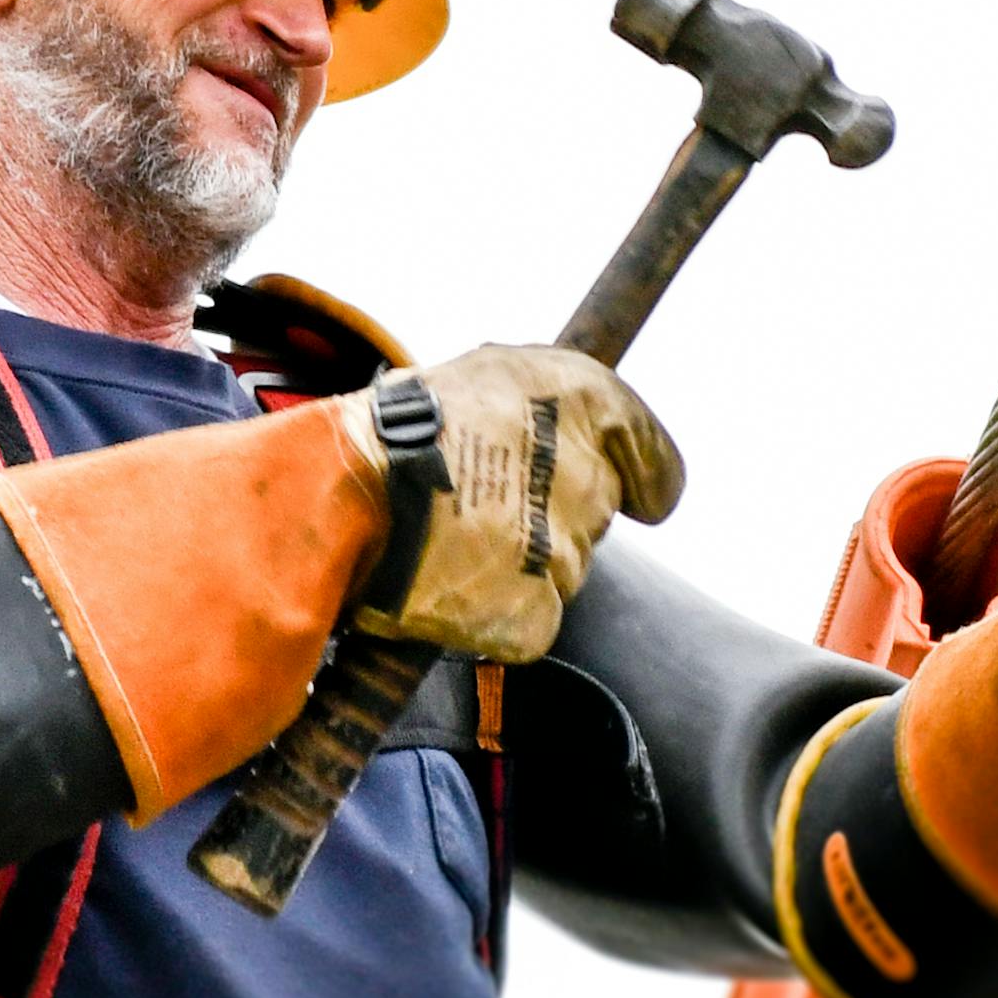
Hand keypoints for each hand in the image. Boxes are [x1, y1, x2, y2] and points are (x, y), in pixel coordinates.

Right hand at [363, 340, 677, 662]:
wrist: (346, 495)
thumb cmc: (400, 428)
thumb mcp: (483, 376)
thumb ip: (543, 404)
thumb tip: (572, 432)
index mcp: (582, 402)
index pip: (651, 454)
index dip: (650, 476)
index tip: (649, 496)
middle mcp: (588, 477)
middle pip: (593, 514)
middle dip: (550, 513)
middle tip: (479, 503)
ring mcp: (564, 552)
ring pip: (558, 569)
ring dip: (516, 562)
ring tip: (448, 538)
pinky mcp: (533, 614)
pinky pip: (528, 621)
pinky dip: (495, 613)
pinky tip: (448, 582)